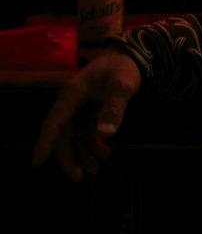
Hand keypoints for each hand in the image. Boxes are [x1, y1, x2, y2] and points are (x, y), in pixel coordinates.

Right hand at [33, 51, 140, 181]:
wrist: (132, 56)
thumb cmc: (123, 68)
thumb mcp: (122, 86)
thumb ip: (114, 109)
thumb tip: (105, 134)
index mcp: (72, 94)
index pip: (54, 122)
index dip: (46, 143)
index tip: (37, 162)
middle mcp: (71, 102)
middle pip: (63, 134)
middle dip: (69, 156)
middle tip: (78, 177)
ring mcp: (79, 107)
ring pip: (74, 136)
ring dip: (82, 153)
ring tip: (95, 170)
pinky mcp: (89, 111)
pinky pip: (85, 132)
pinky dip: (92, 144)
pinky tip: (104, 154)